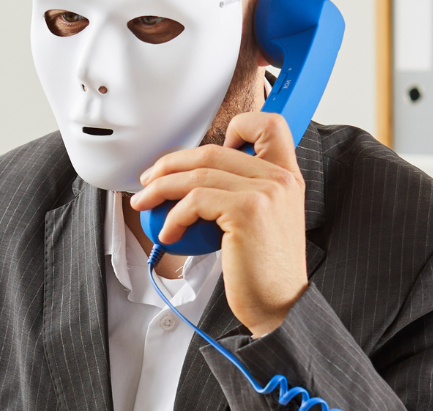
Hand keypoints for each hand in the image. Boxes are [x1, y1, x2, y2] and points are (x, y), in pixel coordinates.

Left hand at [129, 112, 308, 336]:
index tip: (206, 155)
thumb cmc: (265, 271)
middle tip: (150, 180)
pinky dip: (172, 216)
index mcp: (288, 176)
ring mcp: (265, 192)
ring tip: (144, 203)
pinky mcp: (247, 211)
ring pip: (197, 174)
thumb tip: (197, 178)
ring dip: (160, 188)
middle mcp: (281, 178)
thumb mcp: (266, 221)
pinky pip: (194, 201)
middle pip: (213, 150)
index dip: (235, 127)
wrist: (280, 306)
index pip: (269, 125)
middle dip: (171, 163)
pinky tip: (168, 233)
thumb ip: (245, 192)